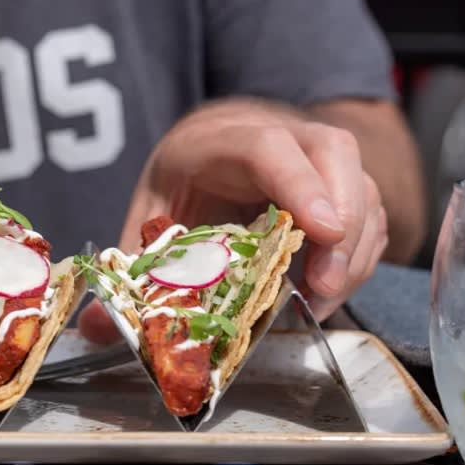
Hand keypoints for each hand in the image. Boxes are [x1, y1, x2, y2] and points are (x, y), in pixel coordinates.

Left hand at [79, 98, 387, 342]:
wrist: (211, 147)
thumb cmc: (181, 182)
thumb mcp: (149, 217)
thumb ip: (133, 268)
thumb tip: (94, 330)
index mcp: (218, 139)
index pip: (266, 145)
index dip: (298, 183)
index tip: (318, 231)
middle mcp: (277, 134)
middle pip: (332, 152)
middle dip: (342, 219)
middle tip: (325, 284)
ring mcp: (314, 156)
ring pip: (361, 183)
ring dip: (356, 246)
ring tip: (323, 299)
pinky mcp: (339, 182)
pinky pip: (370, 211)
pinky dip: (361, 254)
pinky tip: (330, 289)